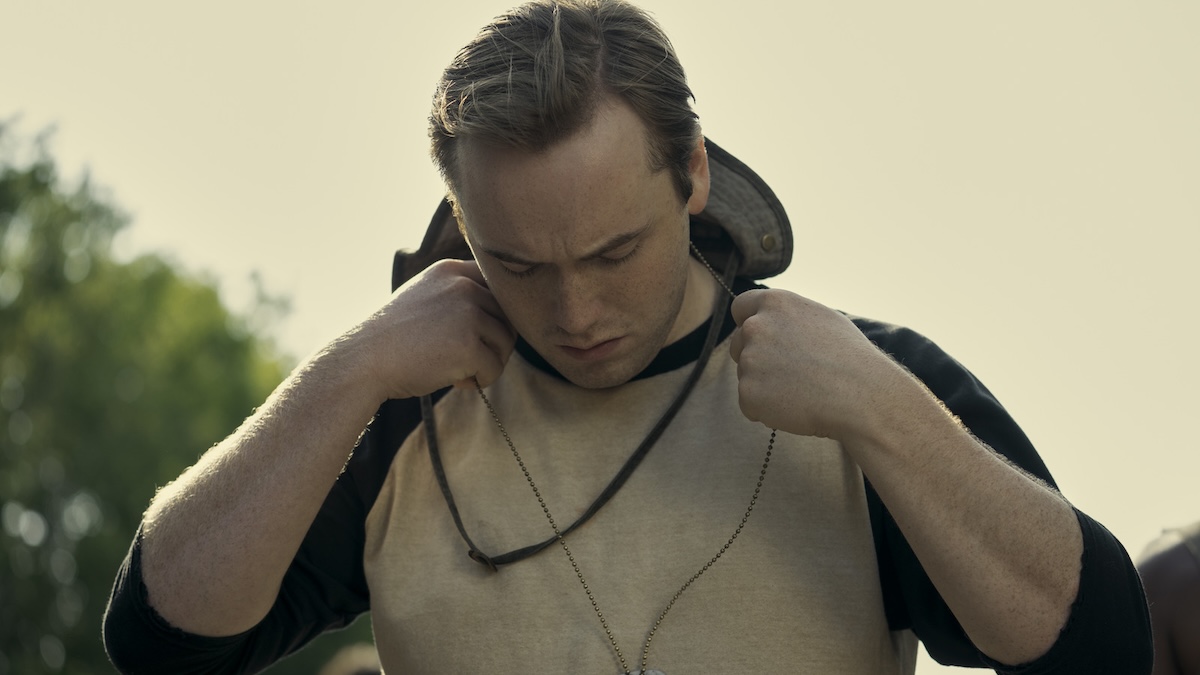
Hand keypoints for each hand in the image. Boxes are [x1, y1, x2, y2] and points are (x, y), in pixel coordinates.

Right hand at [345, 259, 516, 400]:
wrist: (363, 361)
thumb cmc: (394, 338)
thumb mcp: (425, 298)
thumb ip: (458, 297)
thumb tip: (504, 316)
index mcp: (451, 271)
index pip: (497, 287)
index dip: (496, 314)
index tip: (480, 334)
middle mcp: (462, 286)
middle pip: (506, 316)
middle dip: (493, 342)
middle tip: (469, 360)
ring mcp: (466, 314)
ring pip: (504, 342)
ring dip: (489, 362)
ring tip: (462, 372)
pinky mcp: (468, 345)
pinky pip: (495, 367)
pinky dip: (482, 380)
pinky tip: (459, 382)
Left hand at [728, 289, 903, 440]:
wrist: (862, 396)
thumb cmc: (850, 358)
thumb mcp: (821, 319)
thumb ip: (788, 317)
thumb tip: (772, 320)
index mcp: (775, 303)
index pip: (741, 308)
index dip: (749, 324)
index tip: (761, 339)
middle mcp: (756, 327)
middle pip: (738, 343)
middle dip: (756, 357)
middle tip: (790, 373)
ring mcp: (750, 360)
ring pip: (746, 375)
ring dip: (764, 385)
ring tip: (802, 390)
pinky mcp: (748, 393)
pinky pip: (749, 403)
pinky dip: (766, 409)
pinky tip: (796, 406)